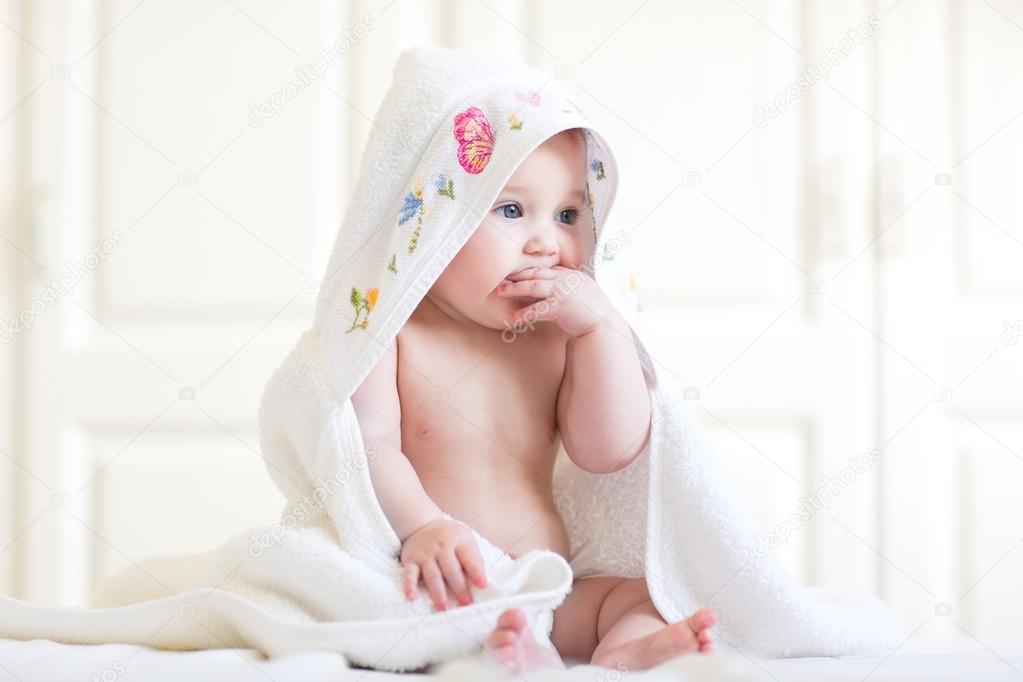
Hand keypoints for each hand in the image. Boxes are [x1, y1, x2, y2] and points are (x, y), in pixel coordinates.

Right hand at [400, 518, 487, 610]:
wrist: (422, 525)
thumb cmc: (449, 538)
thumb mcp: (465, 540)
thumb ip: (473, 559)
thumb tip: (481, 584)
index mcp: (458, 540)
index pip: (468, 557)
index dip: (476, 572)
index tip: (483, 586)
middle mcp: (441, 547)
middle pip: (451, 569)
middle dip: (459, 588)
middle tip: (466, 603)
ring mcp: (425, 554)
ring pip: (432, 575)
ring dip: (438, 593)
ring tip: (444, 608)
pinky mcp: (411, 560)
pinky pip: (409, 574)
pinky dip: (409, 586)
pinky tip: (411, 598)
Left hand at [495, 265, 611, 336]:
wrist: (603, 324)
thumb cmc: (592, 311)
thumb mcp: (581, 290)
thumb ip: (568, 284)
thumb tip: (553, 284)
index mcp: (570, 275)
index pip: (544, 269)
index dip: (527, 270)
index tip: (513, 273)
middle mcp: (565, 280)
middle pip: (535, 273)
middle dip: (516, 275)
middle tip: (500, 278)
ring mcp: (562, 292)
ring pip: (533, 286)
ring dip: (514, 288)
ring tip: (500, 291)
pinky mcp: (560, 307)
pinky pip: (537, 309)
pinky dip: (523, 313)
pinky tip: (511, 318)